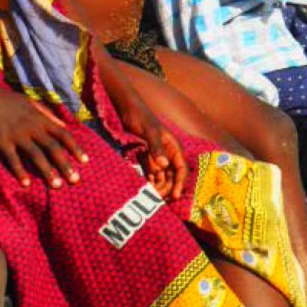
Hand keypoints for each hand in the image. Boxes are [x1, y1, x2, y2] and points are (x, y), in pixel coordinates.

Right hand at [0, 81, 85, 189]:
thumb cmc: (5, 98)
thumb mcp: (29, 101)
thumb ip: (47, 114)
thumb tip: (63, 126)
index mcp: (39, 117)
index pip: (63, 134)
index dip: (75, 148)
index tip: (85, 162)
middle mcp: (31, 126)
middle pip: (53, 148)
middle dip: (65, 165)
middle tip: (75, 181)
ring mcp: (16, 134)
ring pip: (36, 156)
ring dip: (47, 172)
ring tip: (56, 186)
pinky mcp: (0, 140)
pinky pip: (12, 159)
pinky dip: (19, 171)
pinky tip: (26, 184)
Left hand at [103, 70, 187, 198]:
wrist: (125, 108)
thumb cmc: (139, 116)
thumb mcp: (148, 131)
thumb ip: (156, 148)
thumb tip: (164, 166)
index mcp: (173, 146)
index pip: (181, 168)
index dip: (180, 182)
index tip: (175, 195)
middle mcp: (167, 152)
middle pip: (172, 175)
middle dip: (167, 187)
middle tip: (157, 197)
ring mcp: (156, 155)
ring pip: (161, 175)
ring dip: (158, 185)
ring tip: (150, 194)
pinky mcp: (146, 156)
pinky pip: (151, 172)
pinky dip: (149, 179)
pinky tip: (144, 184)